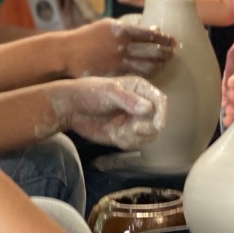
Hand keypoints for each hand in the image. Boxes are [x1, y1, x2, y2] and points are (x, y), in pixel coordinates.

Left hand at [52, 76, 166, 149]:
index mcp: (139, 89)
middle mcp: (140, 105)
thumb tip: (148, 109)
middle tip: (133, 128)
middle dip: (147, 128)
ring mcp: (133, 121)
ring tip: (118, 132)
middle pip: (157, 120)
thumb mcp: (108, 91)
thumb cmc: (89, 92)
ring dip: (135, 137)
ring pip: (148, 135)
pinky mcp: (125, 134)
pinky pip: (135, 143)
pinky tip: (113, 135)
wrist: (71, 109)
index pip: (159, 100)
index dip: (162, 113)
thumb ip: (128, 99)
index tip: (157, 125)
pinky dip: (127, 142)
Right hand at [65, 18, 174, 77]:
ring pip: (147, 66)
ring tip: (165, 64)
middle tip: (172, 54)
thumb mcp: (109, 25)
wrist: (68, 52)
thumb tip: (154, 31)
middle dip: (166, 54)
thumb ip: (130, 29)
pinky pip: (135, 77)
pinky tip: (152, 74)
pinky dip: (146, 75)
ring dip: (159, 65)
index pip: (150, 35)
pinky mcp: (113, 75)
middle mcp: (122, 47)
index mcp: (122, 30)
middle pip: (152, 52)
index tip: (174, 41)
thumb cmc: (90, 37)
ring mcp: (118, 62)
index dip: (165, 39)